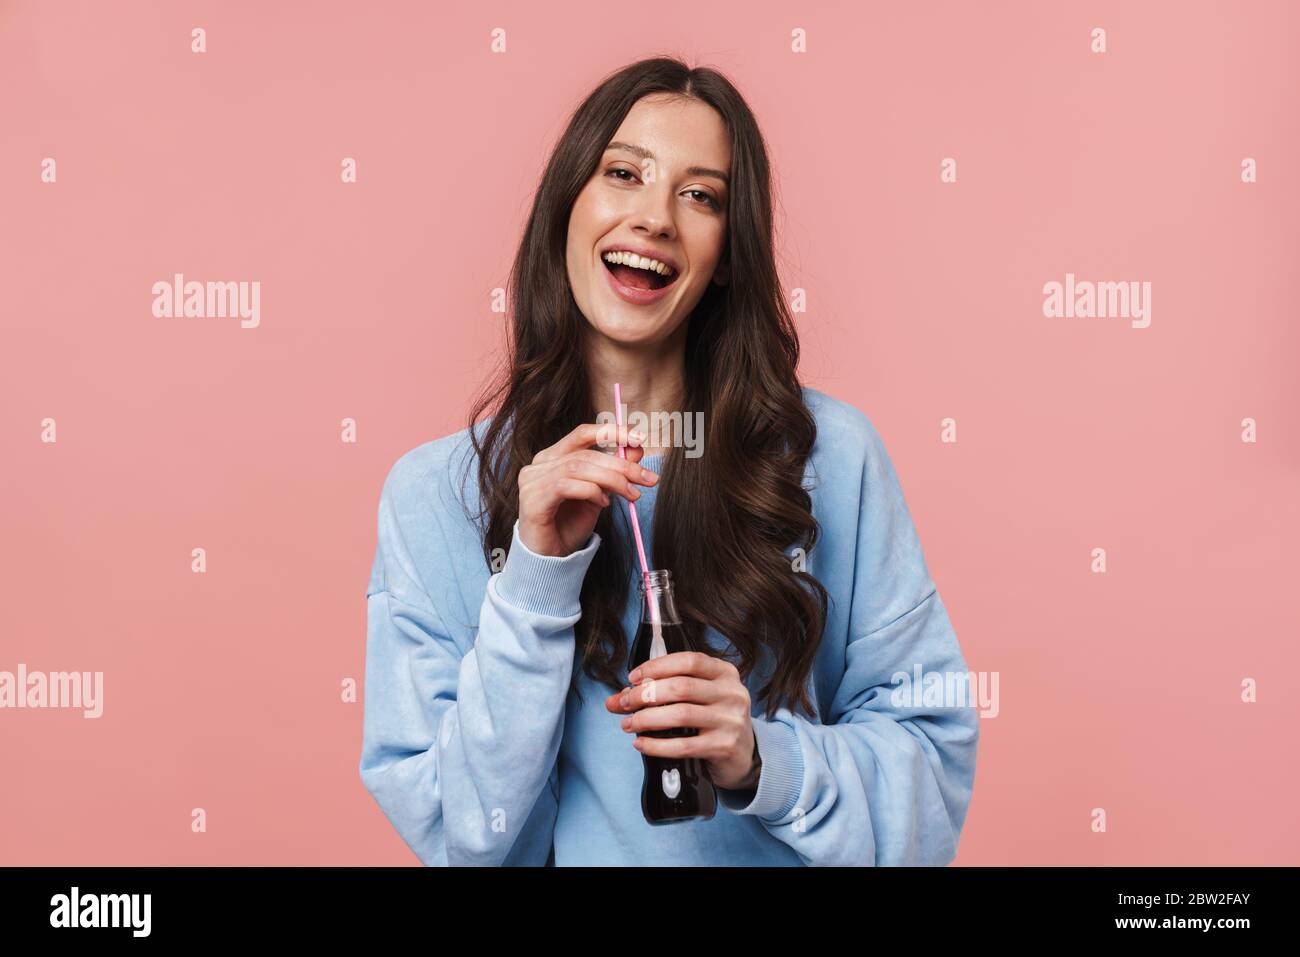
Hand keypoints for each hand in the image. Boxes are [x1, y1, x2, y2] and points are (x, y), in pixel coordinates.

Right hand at [517, 421, 657, 556]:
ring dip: (612, 479)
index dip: (611, 433)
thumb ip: (612, 471)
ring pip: (579, 467)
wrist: (549, 559)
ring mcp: (533, 481)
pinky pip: (566, 486)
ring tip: (631, 494)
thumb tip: (637, 449)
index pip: (582, 434)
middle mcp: (540, 464)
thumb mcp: (598, 494)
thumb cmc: (569, 526)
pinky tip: (604, 503)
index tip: (638, 439)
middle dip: (621, 465)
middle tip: (647, 478)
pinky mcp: (533, 499)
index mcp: (553, 457)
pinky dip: (591, 491)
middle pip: (586, 454)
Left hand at [604, 651, 760, 790]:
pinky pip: (683, 745)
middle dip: (645, 694)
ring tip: (628, 724)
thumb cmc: (714, 720)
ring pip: (681, 714)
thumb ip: (661, 692)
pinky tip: (640, 744)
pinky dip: (656, 745)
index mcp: (725, 673)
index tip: (633, 678)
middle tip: (624, 703)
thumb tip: (615, 700)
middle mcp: (732, 694)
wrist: (744, 755)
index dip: (657, 666)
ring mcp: (730, 721)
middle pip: (681, 686)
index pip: (689, 661)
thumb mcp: (697, 698)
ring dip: (646, 719)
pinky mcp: (724, 747)